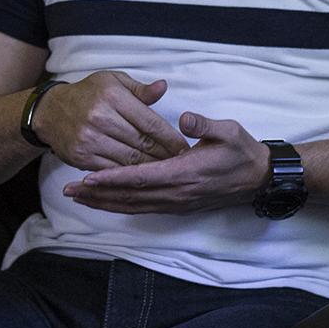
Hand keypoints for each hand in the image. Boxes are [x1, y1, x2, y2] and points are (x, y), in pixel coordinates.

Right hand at [33, 71, 186, 171]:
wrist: (50, 112)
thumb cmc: (88, 94)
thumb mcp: (113, 82)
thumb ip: (140, 89)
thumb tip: (164, 87)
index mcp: (112, 96)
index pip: (150, 122)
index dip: (171, 138)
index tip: (186, 148)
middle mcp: (100, 118)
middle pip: (142, 144)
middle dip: (165, 156)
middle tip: (183, 165)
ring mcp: (90, 139)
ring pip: (130, 160)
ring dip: (151, 169)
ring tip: (169, 174)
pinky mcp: (82, 157)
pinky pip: (113, 170)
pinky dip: (130, 176)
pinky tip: (144, 178)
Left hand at [61, 111, 272, 214]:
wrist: (258, 178)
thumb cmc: (242, 151)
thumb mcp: (229, 131)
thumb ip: (205, 125)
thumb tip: (185, 119)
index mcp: (184, 173)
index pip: (141, 177)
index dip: (114, 178)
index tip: (89, 176)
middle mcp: (176, 193)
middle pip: (130, 196)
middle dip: (99, 194)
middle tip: (70, 190)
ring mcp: (176, 202)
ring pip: (133, 206)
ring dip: (105, 203)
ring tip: (78, 197)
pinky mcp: (177, 206)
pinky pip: (143, 208)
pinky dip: (120, 206)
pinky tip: (105, 203)